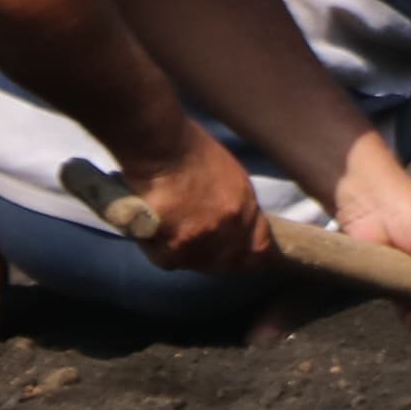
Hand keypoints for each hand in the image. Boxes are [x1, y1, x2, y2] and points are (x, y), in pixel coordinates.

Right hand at [115, 123, 273, 273]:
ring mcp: (203, 241)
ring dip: (185, 252)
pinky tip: (151, 229)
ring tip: (169, 230)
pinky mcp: (173, 249)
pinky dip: (158, 248)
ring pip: (196, 263)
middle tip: (195, 242)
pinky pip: (168, 260)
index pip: (259, 250)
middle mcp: (229, 229)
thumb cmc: (189, 150)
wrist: (159, 147)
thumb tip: (237, 227)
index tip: (238, 254)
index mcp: (246, 207)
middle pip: (227, 261)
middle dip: (215, 256)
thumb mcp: (229, 175)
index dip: (248, 255)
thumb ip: (237, 205)